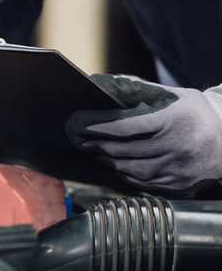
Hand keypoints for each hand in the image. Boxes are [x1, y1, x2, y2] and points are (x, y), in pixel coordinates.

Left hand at [67, 74, 221, 193]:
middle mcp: (177, 145)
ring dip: (105, 159)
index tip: (76, 121)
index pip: (124, 124)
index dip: (95, 124)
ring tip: (92, 149)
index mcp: (173, 119)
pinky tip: (112, 163)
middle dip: (94, 142)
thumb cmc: (194, 112)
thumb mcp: (173, 96)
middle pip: (122, 148)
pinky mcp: (179, 184)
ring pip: (129, 168)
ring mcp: (178, 168)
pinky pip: (141, 181)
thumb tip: (101, 86)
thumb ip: (138, 91)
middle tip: (77, 137)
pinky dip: (122, 172)